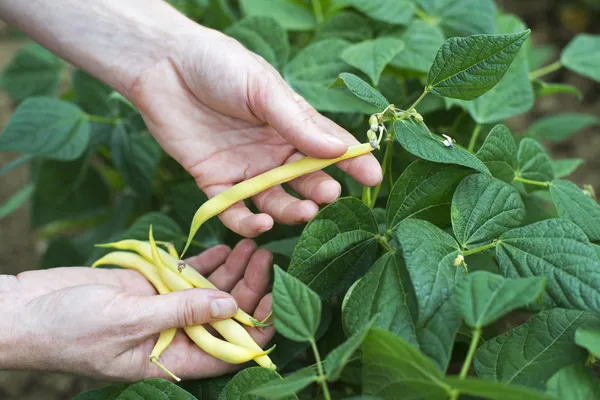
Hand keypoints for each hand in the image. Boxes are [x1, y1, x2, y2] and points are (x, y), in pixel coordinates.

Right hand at [0, 240, 273, 380]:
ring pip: (211, 290)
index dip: (255, 330)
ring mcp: (166, 306)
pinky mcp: (154, 284)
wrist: (31, 308)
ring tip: (253, 245)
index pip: (227, 350)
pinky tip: (227, 247)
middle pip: (224, 314)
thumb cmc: (70, 328)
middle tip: (264, 259)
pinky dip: (208, 261)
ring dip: (233, 269)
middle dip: (248, 288)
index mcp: (172, 358)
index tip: (275, 302)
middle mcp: (175, 334)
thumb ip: (181, 312)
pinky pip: (190, 273)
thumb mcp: (129, 321)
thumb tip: (228, 306)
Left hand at [130, 27, 382, 237]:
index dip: (352, 162)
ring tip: (302, 212)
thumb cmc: (218, 65)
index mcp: (290, 123)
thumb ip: (296, 121)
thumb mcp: (262, 88)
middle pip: (304, 179)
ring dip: (289, 211)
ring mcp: (245, 169)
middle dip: (320, 190)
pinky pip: (234, 211)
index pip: (329, 146)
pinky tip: (259, 223)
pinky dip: (246, 222)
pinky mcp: (215, 183)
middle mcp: (272, 151)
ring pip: (274, 201)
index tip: (373, 178)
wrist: (162, 66)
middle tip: (328, 196)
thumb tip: (338, 148)